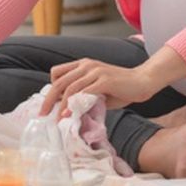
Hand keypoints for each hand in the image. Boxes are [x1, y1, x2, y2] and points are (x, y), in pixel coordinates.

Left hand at [38, 58, 159, 117]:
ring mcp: (95, 72)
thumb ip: (83, 96)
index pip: (57, 73)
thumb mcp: (97, 90)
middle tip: (43, 114)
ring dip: (60, 106)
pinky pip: (84, 93)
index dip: (50, 88)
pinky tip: (71, 115)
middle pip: (59, 81)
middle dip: (48, 99)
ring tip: (57, 120)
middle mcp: (86, 65)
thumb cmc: (120, 88)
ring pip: (69, 88)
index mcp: (83, 65)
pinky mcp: (104, 80)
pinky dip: (75, 105)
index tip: (49, 105)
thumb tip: (68, 111)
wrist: (142, 82)